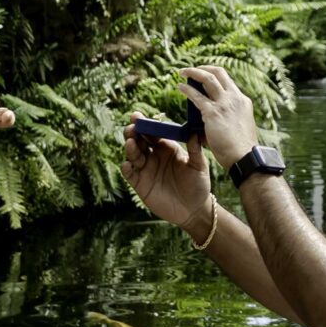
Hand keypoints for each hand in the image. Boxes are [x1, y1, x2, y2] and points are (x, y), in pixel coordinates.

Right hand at [120, 112, 211, 229]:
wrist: (193, 210)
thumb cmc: (198, 185)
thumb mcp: (199, 166)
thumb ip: (195, 150)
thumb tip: (194, 133)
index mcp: (167, 147)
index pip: (153, 132)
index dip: (145, 124)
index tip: (138, 116)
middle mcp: (154, 156)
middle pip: (139, 140)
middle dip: (133, 133)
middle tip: (132, 128)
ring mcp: (146, 169)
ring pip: (133, 155)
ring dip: (130, 148)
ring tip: (131, 143)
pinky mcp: (140, 184)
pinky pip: (130, 174)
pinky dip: (126, 168)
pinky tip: (127, 164)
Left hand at [179, 64, 259, 171]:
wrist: (245, 157)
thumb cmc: (240, 148)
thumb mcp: (237, 127)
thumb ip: (224, 118)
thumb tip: (205, 120)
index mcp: (242, 101)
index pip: (227, 82)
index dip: (214, 75)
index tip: (204, 75)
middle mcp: (234, 98)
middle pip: (219, 72)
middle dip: (203, 68)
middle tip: (192, 70)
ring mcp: (224, 103)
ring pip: (208, 78)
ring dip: (193, 72)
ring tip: (182, 72)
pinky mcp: (213, 113)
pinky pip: (196, 95)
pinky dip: (186, 89)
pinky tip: (179, 87)